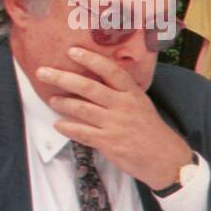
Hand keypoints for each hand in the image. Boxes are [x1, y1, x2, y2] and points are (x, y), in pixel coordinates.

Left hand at [38, 47, 193, 189]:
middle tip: (43, 72)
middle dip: (63, 78)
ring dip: (62, 103)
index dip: (91, 60)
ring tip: (53, 99)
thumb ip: (122, 94)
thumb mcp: (142, 106)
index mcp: (133, 94)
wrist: (166, 159)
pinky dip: (67, 128)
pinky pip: (82, 133)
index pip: (111, 71)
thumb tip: (97, 83)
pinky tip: (59, 124)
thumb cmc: (152, 132)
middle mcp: (124, 106)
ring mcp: (115, 125)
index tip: (73, 51)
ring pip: (82, 109)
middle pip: (89, 87)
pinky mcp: (109, 143)